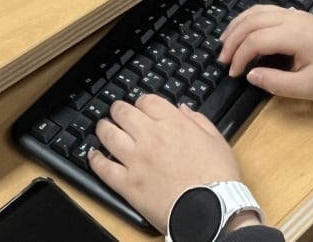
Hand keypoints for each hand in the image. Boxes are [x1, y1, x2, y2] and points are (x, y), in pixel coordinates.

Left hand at [90, 96, 245, 231]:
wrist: (212, 210)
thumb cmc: (219, 177)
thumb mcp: (216, 140)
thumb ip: (198, 120)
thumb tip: (183, 109)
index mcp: (174, 123)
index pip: (147, 101)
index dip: (141, 101)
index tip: (140, 107)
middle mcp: (151, 137)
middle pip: (123, 113)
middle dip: (118, 109)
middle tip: (116, 112)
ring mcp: (137, 160)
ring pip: (109, 135)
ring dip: (103, 128)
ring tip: (102, 128)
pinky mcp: (128, 184)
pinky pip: (104, 168)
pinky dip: (95, 160)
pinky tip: (93, 156)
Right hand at [220, 5, 312, 101]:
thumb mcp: (309, 88)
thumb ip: (276, 83)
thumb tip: (251, 75)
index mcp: (294, 35)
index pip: (255, 40)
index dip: (239, 56)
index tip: (233, 74)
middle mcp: (292, 19)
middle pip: (252, 20)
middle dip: (233, 38)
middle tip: (222, 58)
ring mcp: (296, 15)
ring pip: (258, 10)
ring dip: (238, 24)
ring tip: (225, 41)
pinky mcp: (300, 17)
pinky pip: (267, 10)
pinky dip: (250, 18)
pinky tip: (245, 29)